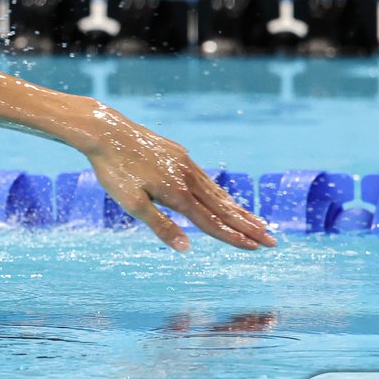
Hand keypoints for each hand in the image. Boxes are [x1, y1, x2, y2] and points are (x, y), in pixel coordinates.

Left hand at [78, 105, 276, 251]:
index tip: (257, 248)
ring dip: (237, 209)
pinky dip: (219, 192)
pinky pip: (205, 178)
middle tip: (273, 241)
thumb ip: (160, 225)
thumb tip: (187, 248)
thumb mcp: (131, 202)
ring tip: (256, 222)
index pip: (211, 222)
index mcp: (177, 193)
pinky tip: (223, 198)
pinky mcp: (178, 153)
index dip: (234, 237)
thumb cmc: (113, 170)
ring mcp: (185, 163)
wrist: (105, 130)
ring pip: (216, 192)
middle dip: (248, 226)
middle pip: (222, 208)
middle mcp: (187, 177)